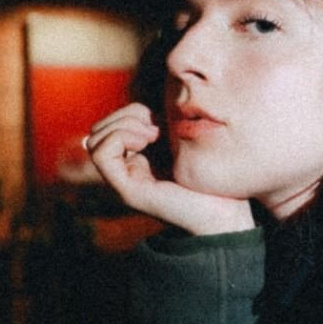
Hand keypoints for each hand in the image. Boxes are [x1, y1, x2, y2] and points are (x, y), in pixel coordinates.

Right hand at [86, 103, 253, 235]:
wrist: (227, 214)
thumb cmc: (214, 179)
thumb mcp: (186, 141)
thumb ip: (165, 126)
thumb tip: (149, 109)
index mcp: (140, 159)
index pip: (114, 123)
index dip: (133, 111)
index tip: (161, 119)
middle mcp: (128, 170)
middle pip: (100, 128)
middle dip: (125, 116)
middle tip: (155, 127)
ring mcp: (125, 182)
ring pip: (95, 138)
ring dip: (123, 125)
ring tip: (152, 135)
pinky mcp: (127, 191)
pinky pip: (100, 153)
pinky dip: (120, 137)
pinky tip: (147, 142)